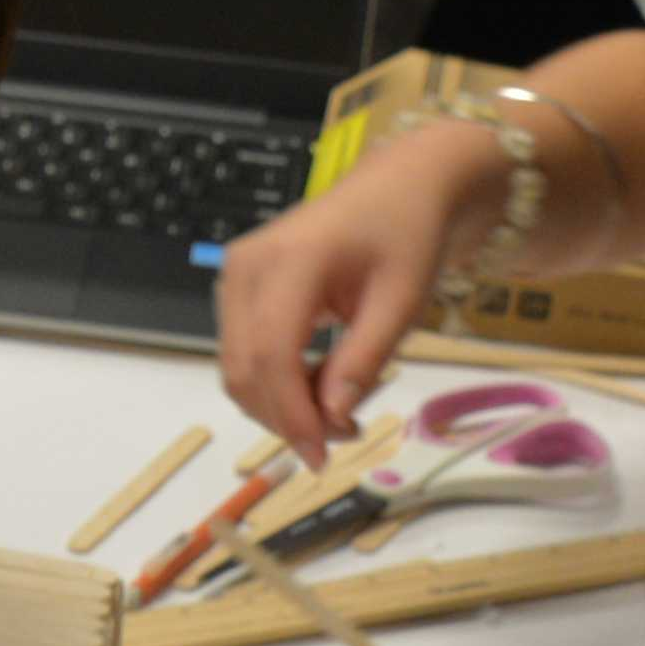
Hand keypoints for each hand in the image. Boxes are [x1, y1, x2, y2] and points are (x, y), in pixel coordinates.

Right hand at [211, 121, 491, 456]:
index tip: (323, 458)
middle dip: (287, 417)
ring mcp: (235, 274)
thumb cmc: (408, 237)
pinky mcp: (238, 285)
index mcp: (289, 260)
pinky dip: (275, 382)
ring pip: (238, 367)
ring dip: (280, 405)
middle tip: (343, 436)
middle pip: (244, 368)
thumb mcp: (401, 303)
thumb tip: (331, 419)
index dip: (292, 415)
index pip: (272, 355)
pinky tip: (318, 384)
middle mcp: (246, 266)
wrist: (401, 187)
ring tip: (337, 410)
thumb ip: (363, 361)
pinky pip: (244, 351)